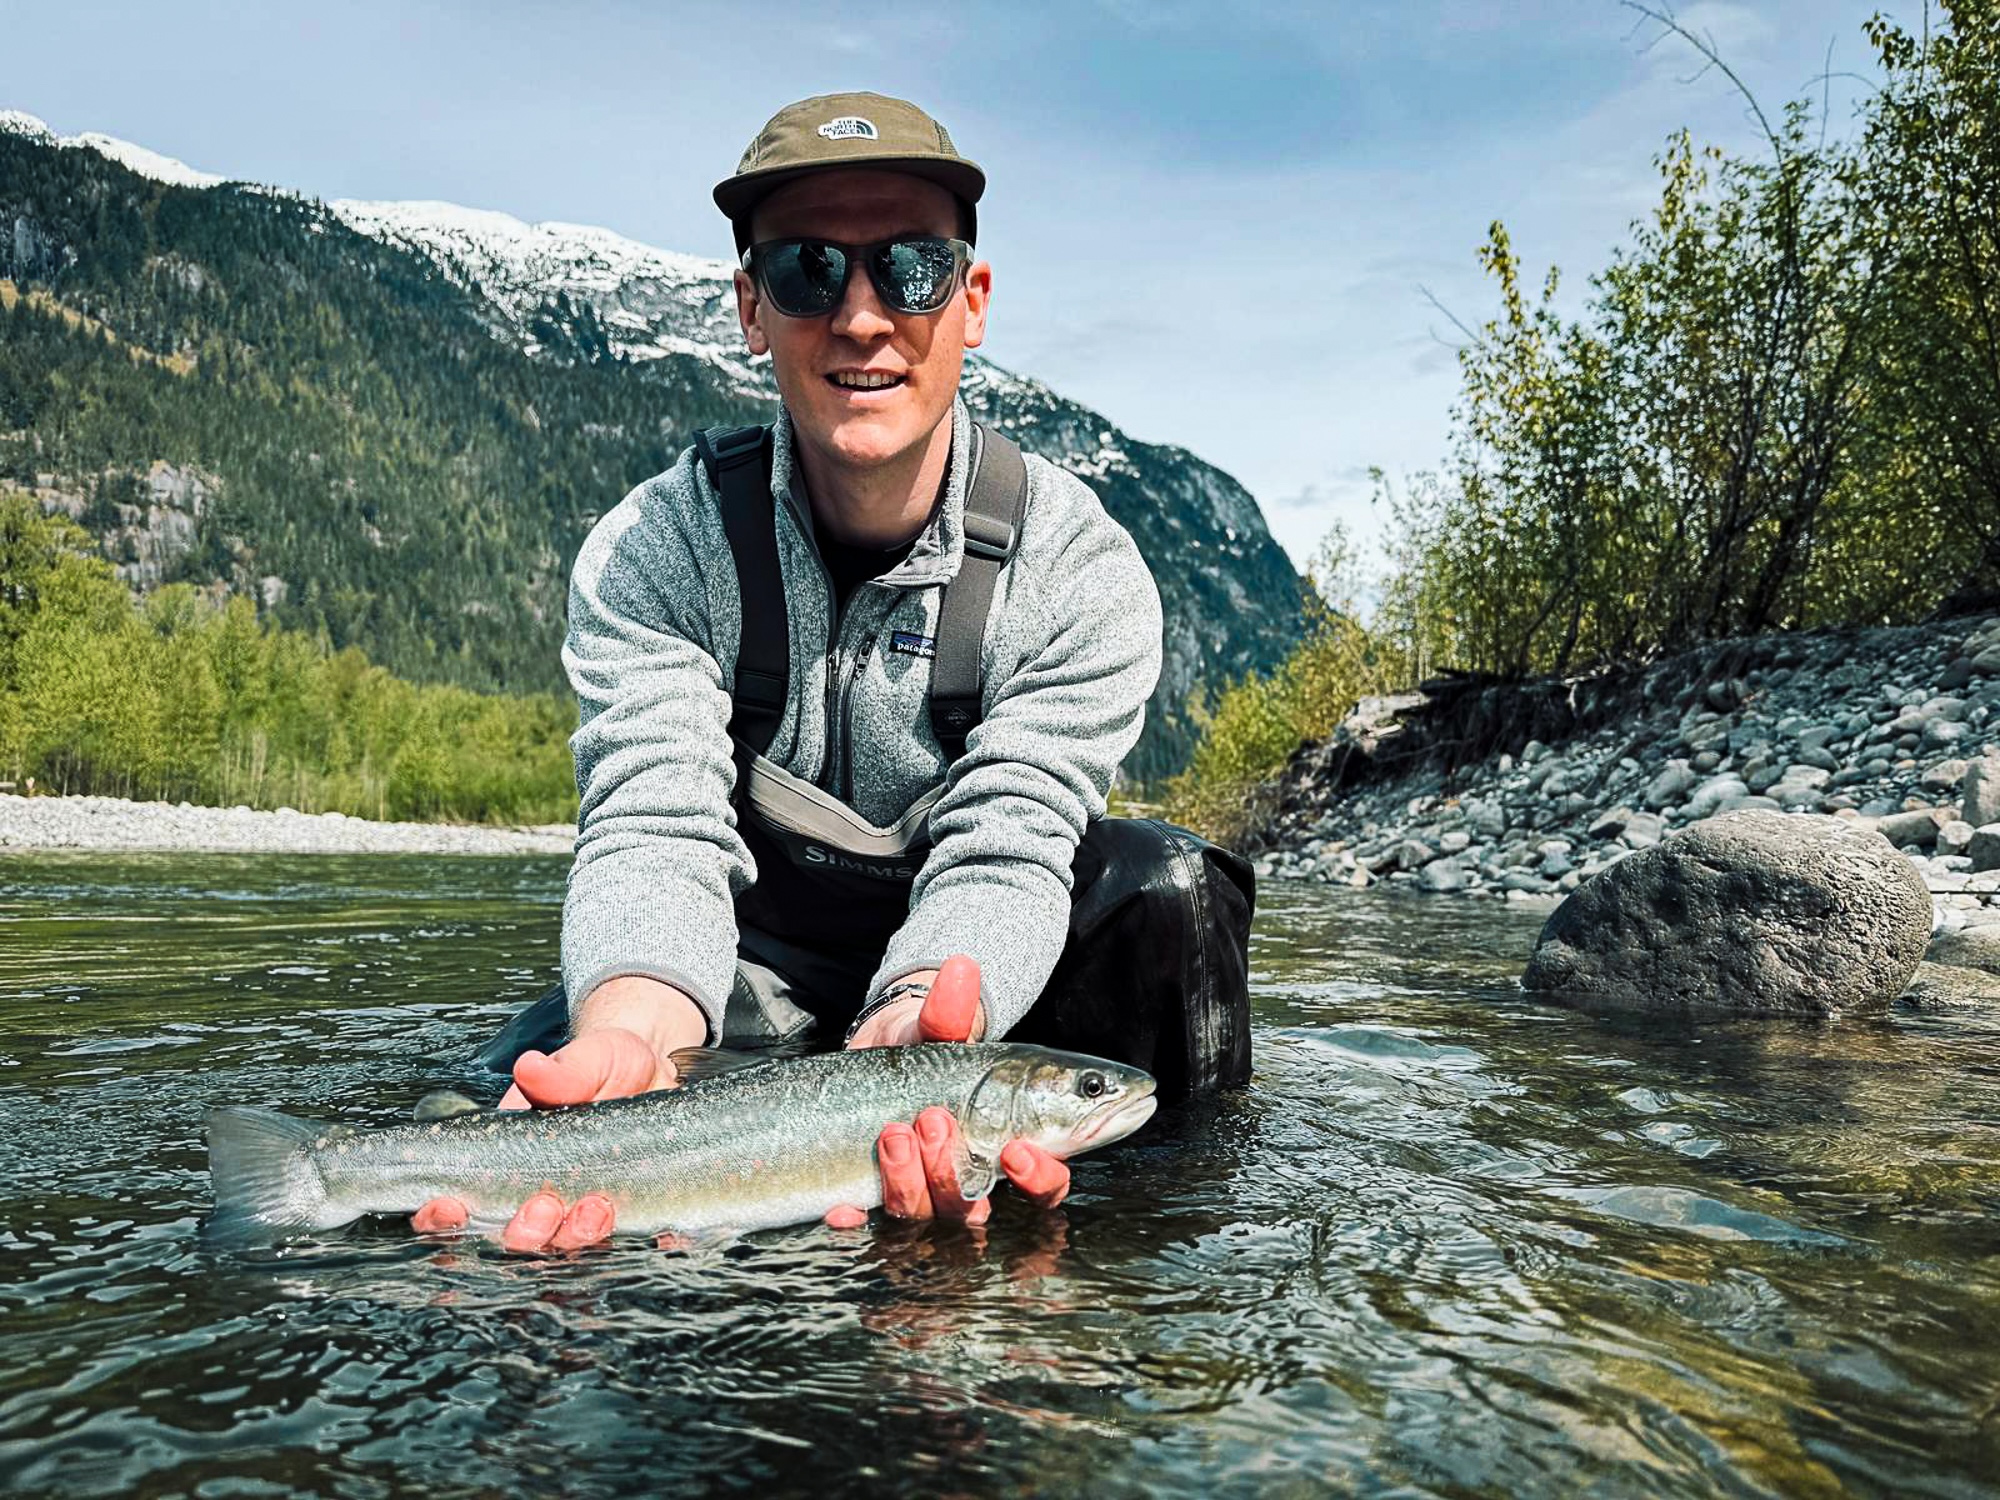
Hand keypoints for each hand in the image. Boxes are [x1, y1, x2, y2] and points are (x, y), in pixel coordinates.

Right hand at [412, 977, 704, 1249]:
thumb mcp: (588, 1060)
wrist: (660, 1070)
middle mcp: (539, 1194)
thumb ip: (561, 1072)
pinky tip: (664, 1238)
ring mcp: (584, 1210)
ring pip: (567, 1248)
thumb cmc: (607, 1064)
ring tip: (597, 1205)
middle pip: (513, 1239)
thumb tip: (530, 1067)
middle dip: (522, 1233)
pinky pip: (637, 1241)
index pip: (457, 1203)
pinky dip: (649, 1244)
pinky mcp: (632, 1213)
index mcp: (509, 1160)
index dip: (442, 1217)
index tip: (450, 1206)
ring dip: (576, 1237)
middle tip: (542, 1204)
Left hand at [821, 955, 1070, 1228]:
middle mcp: (970, 1178)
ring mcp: (921, 1192)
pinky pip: (867, 1222)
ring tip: (893, 1132)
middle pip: (975, 1207)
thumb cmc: (927, 1051)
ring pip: (926, 1213)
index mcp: (1009, 1146)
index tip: (1016, 1150)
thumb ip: (952, 1010)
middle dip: (952, 1170)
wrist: (877, 1061)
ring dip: (909, 1180)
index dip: (1040, 1178)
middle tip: (934, 1120)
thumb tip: (959, 967)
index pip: (1046, 1185)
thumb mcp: (939, 1030)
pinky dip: (853, 1219)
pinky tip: (842, 1209)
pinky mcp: (874, 1194)